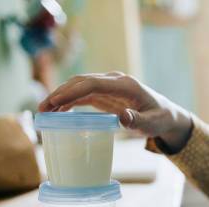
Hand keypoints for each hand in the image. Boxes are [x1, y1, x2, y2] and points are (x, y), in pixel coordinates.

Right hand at [38, 72, 191, 150]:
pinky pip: (84, 95)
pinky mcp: (106, 94)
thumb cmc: (160, 119)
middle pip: (81, 82)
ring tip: (44, 111)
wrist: (166, 115)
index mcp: (125, 85)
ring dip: (61, 96)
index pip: (93, 83)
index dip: (72, 91)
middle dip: (60, 93)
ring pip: (79, 87)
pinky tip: (57, 111)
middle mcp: (114, 81)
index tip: (55, 101)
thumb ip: (138, 121)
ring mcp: (109, 86)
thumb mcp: (152, 123)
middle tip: (42, 108)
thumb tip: (122, 118)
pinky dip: (69, 101)